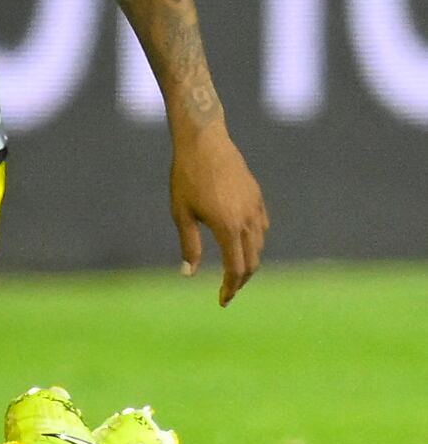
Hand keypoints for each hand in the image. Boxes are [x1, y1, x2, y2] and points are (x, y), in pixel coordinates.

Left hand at [170, 123, 267, 305]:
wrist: (204, 141)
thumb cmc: (186, 176)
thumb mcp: (181, 212)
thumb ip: (189, 245)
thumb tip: (188, 274)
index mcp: (228, 227)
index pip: (236, 269)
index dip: (230, 288)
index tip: (222, 301)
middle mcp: (247, 221)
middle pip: (252, 262)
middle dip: (241, 280)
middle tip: (227, 291)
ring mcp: (256, 208)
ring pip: (259, 245)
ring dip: (249, 262)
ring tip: (234, 271)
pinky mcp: (258, 197)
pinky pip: (262, 227)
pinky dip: (255, 241)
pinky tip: (243, 243)